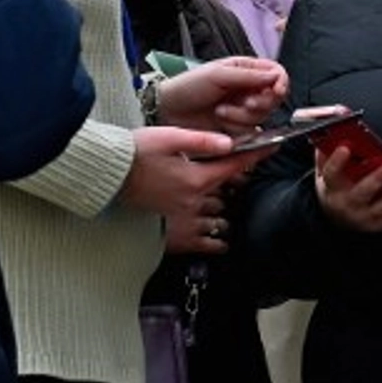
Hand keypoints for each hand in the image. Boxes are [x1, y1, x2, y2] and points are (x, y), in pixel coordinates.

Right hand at [120, 124, 247, 255]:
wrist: (108, 178)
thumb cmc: (135, 154)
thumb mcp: (169, 138)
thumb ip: (201, 140)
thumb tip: (229, 143)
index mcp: (196, 177)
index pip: (235, 167)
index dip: (256, 156)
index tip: (273, 147)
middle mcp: (194, 202)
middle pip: (228, 194)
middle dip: (232, 185)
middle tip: (232, 176)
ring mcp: (185, 220)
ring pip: (219, 219)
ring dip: (223, 211)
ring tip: (219, 203)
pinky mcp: (174, 234)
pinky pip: (206, 244)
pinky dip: (217, 242)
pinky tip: (221, 239)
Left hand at [155, 56, 287, 133]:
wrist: (168, 110)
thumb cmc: (190, 86)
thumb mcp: (218, 75)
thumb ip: (248, 76)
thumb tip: (276, 76)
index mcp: (247, 71)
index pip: (277, 74)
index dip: (281, 83)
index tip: (276, 90)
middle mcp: (249, 90)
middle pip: (274, 99)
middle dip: (261, 103)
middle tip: (245, 103)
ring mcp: (243, 111)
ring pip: (262, 118)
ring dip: (242, 116)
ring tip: (220, 111)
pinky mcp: (236, 130)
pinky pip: (250, 133)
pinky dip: (236, 129)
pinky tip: (220, 122)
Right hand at [315, 142, 381, 233]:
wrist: (335, 216)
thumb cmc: (335, 184)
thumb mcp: (325, 167)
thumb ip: (330, 145)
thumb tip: (339, 116)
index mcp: (332, 186)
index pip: (331, 173)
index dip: (337, 161)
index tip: (345, 147)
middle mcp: (346, 202)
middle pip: (361, 191)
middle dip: (376, 179)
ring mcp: (362, 215)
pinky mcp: (376, 224)